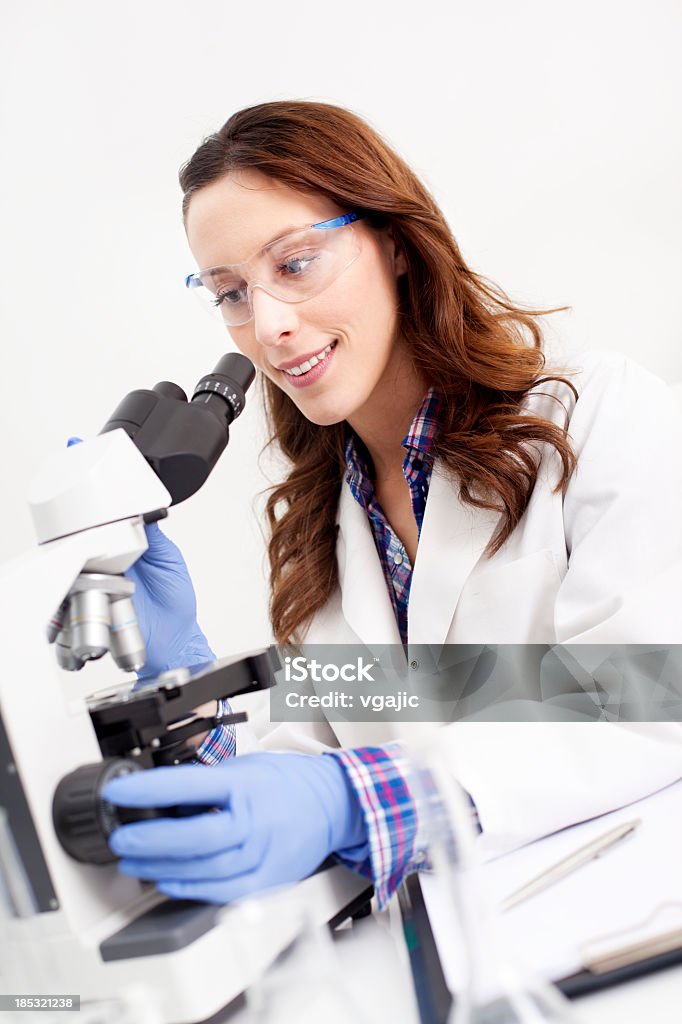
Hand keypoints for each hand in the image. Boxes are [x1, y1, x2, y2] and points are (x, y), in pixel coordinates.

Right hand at [66, 438, 211, 676]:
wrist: (172, 641)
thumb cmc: (174, 603)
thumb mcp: (169, 559)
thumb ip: (154, 535)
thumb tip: (144, 509)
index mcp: (128, 540)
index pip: (108, 507)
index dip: (95, 481)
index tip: (84, 449)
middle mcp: (107, 553)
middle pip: (82, 520)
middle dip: (73, 493)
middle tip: (72, 461)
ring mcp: (93, 572)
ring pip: (70, 544)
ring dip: (67, 524)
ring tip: (68, 498)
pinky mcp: (84, 594)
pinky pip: (67, 575)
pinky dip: (64, 562)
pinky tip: (65, 544)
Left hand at [102, 753, 367, 902]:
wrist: (332, 804)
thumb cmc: (286, 783)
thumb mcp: (243, 766)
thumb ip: (204, 782)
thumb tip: (157, 795)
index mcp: (246, 785)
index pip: (190, 785)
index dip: (149, 789)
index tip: (117, 791)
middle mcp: (256, 821)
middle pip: (197, 837)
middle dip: (151, 840)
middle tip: (120, 838)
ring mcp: (264, 853)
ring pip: (207, 869)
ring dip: (162, 869)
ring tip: (134, 863)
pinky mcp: (269, 880)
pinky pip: (224, 893)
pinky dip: (191, 890)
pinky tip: (168, 883)